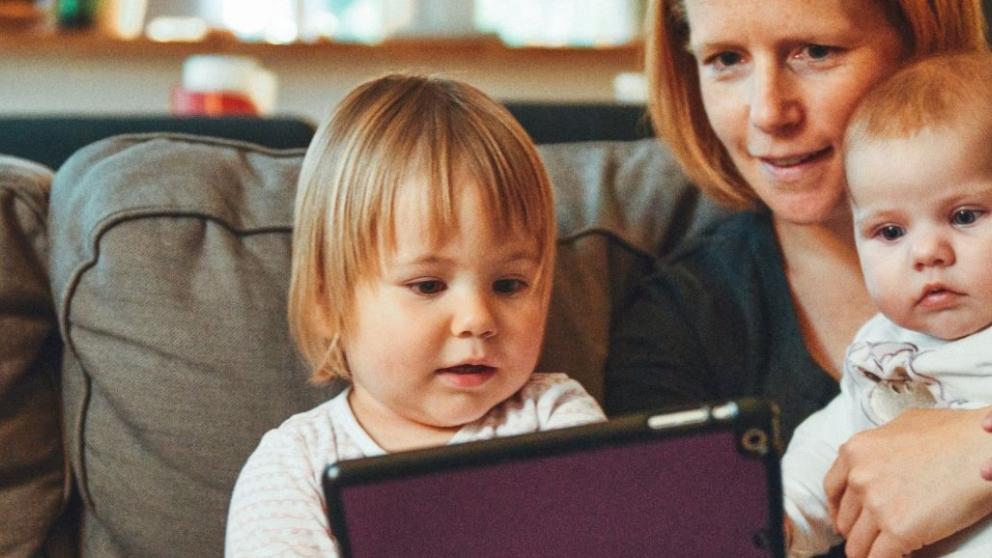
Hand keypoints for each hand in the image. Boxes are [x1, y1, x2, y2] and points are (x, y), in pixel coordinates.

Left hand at [824, 407, 991, 557]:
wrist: (985, 449)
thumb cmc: (956, 434)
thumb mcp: (904, 424)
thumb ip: (881, 443)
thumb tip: (879, 457)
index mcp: (855, 451)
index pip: (832, 490)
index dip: (840, 509)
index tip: (848, 520)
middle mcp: (859, 477)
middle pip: (845, 520)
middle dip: (858, 531)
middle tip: (873, 538)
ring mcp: (876, 504)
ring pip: (856, 545)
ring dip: (868, 551)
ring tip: (883, 552)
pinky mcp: (898, 530)